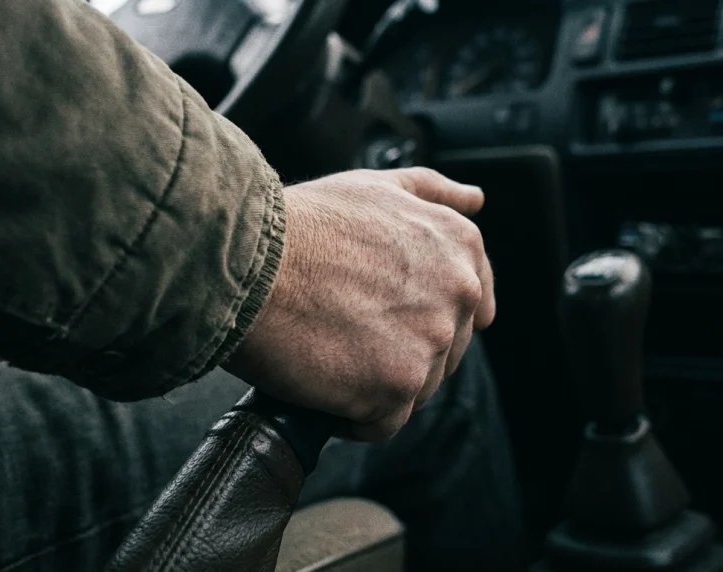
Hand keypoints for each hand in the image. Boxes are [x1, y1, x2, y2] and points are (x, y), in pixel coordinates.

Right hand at [225, 168, 494, 440]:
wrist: (248, 263)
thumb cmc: (303, 225)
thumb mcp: (376, 186)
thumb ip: (434, 193)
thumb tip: (475, 200)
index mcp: (459, 247)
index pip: (468, 304)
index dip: (424, 315)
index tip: (391, 319)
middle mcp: (458, 294)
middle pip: (442, 350)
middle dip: (399, 349)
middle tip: (345, 330)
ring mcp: (431, 343)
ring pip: (416, 388)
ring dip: (376, 383)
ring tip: (329, 353)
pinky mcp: (397, 387)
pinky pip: (384, 423)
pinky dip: (353, 418)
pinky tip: (324, 388)